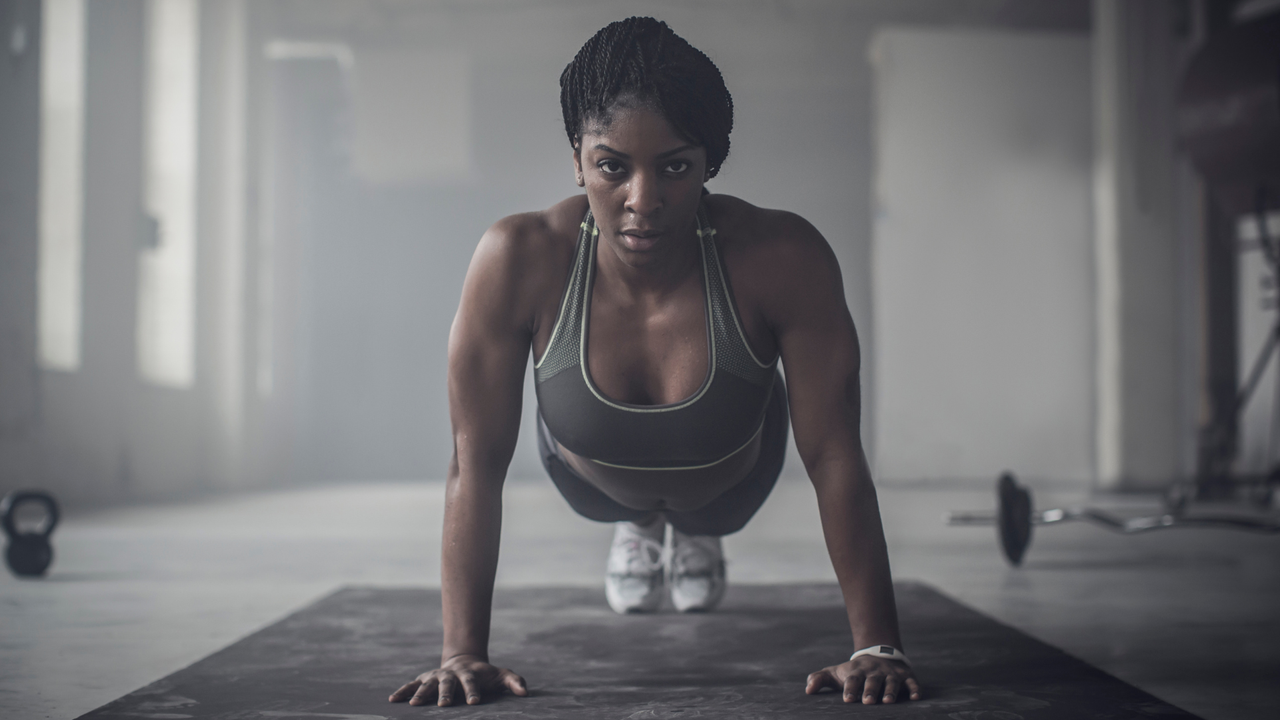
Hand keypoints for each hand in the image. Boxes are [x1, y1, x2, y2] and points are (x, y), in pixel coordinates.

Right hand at [388, 654, 527, 706]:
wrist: (465, 661)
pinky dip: (403, 691)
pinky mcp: (425, 679)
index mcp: (469, 675)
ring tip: (414, 705)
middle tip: (444, 705)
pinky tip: (393, 700)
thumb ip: (514, 682)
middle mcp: (450, 675)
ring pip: (427, 684)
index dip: (473, 692)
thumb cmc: (485, 674)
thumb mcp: (501, 676)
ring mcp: (436, 676)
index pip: (472, 683)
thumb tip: (525, 693)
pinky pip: (412, 685)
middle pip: (448, 684)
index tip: (474, 703)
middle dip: (445, 694)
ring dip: (421, 694)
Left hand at [805, 655, 921, 704]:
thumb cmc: (853, 672)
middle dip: (870, 691)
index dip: (850, 689)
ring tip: (887, 702)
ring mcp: (890, 673)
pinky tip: (916, 698)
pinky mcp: (905, 675)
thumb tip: (807, 690)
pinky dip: (914, 688)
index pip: (852, 680)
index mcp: (857, 672)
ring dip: (890, 691)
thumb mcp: (836, 673)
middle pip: (872, 681)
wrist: (876, 654)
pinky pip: (911, 682)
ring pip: (891, 682)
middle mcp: (874, 672)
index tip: (847, 699)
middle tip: (867, 702)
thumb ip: (820, 679)